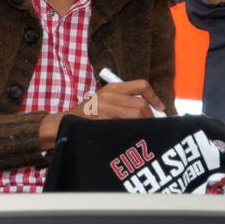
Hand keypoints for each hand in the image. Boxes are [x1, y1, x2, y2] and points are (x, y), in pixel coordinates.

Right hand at [38, 80, 164, 148]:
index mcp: (111, 88)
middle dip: (151, 117)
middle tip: (153, 126)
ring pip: (134, 116)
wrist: (63, 123)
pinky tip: (133, 137)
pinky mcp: (99, 122)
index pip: (140, 86)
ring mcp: (102, 110)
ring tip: (146, 132)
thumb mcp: (103, 100)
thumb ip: (122, 102)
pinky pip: (122, 127)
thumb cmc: (87, 114)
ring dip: (144, 125)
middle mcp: (107, 96)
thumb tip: (150, 111)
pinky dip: (131, 132)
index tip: (161, 108)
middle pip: (140, 105)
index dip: (154, 97)